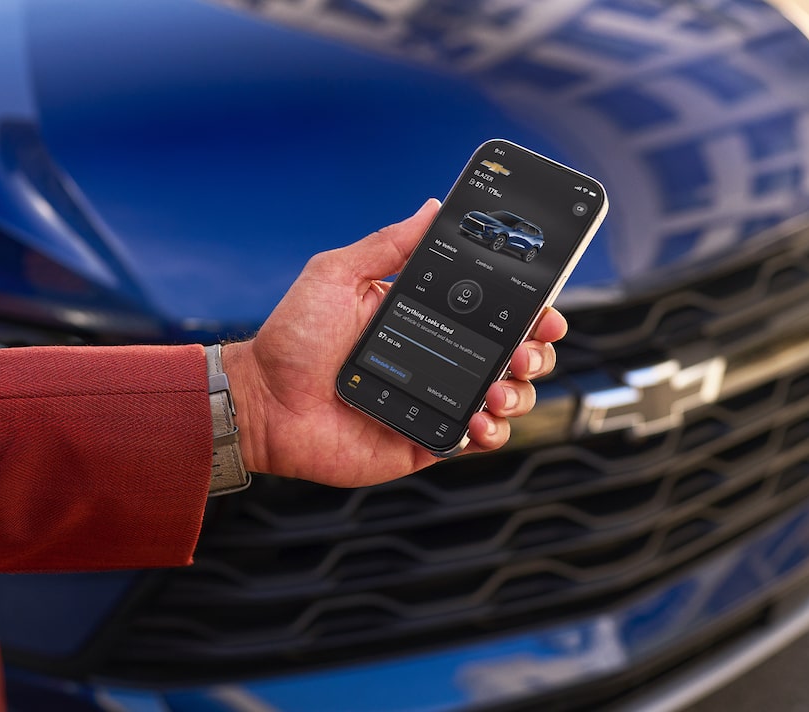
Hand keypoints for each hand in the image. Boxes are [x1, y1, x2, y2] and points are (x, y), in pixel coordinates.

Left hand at [221, 199, 567, 487]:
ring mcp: (438, 400)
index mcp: (426, 317)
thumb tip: (431, 207)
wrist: (263, 402)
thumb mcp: (338, 275)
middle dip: (536, 350)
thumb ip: (387, 244)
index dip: (529, 309)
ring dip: (519, 390)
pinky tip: (479, 420)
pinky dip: (491, 432)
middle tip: (526, 347)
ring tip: (499, 387)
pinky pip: (477, 440)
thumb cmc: (293, 339)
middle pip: (514, 353)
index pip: (493, 310)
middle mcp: (440, 358)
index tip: (545, 308)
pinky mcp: (429, 439)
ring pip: (506, 397)